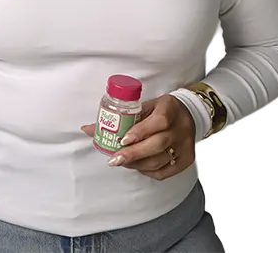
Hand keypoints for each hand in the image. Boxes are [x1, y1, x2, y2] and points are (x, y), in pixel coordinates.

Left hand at [81, 95, 195, 179]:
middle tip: (115, 159)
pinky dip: (148, 171)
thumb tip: (87, 129)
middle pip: (157, 144)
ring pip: (160, 160)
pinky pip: (166, 171)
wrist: (190, 114)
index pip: (158, 121)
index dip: (140, 132)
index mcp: (170, 108)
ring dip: (137, 164)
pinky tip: (137, 166)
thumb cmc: (161, 109)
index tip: (123, 139)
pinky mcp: (188, 159)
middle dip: (133, 154)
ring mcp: (185, 146)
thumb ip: (121, 116)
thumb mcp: (145, 105)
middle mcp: (180, 128)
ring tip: (122, 162)